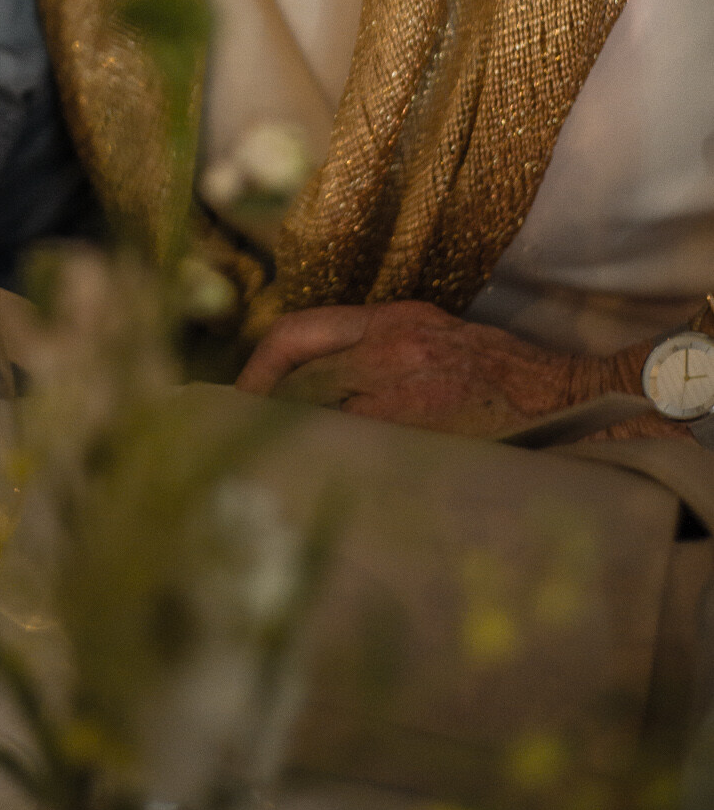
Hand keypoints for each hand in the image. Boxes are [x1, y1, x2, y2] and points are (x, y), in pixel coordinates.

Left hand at [237, 299, 598, 438]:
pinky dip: (332, 463)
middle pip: (297, 371)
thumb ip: (379, 360)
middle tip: (232, 443)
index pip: (300, 334)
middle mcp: (392, 342)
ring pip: (321, 410)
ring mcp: (408, 384)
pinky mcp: (425, 423)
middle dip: (259, 407)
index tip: (238, 401)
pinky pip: (358, 446)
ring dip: (290, 440)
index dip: (259, 370)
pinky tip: (322, 488)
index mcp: (393, 321)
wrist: (576, 400)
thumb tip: (316, 395)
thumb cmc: (507, 381)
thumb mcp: (438, 344)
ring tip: (268, 471)